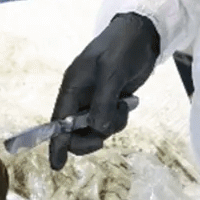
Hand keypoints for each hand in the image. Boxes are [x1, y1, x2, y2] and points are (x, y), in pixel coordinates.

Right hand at [49, 12, 159, 170]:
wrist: (143, 33)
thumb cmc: (122, 47)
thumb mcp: (112, 73)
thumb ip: (103, 103)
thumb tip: (98, 129)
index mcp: (72, 88)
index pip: (58, 122)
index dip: (56, 145)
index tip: (57, 165)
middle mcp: (79, 98)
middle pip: (74, 133)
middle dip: (89, 138)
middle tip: (101, 140)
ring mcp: (94, 102)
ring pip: (96, 129)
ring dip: (111, 125)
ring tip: (123, 106)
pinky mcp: (109, 103)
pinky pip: (110, 123)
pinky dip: (119, 118)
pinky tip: (127, 102)